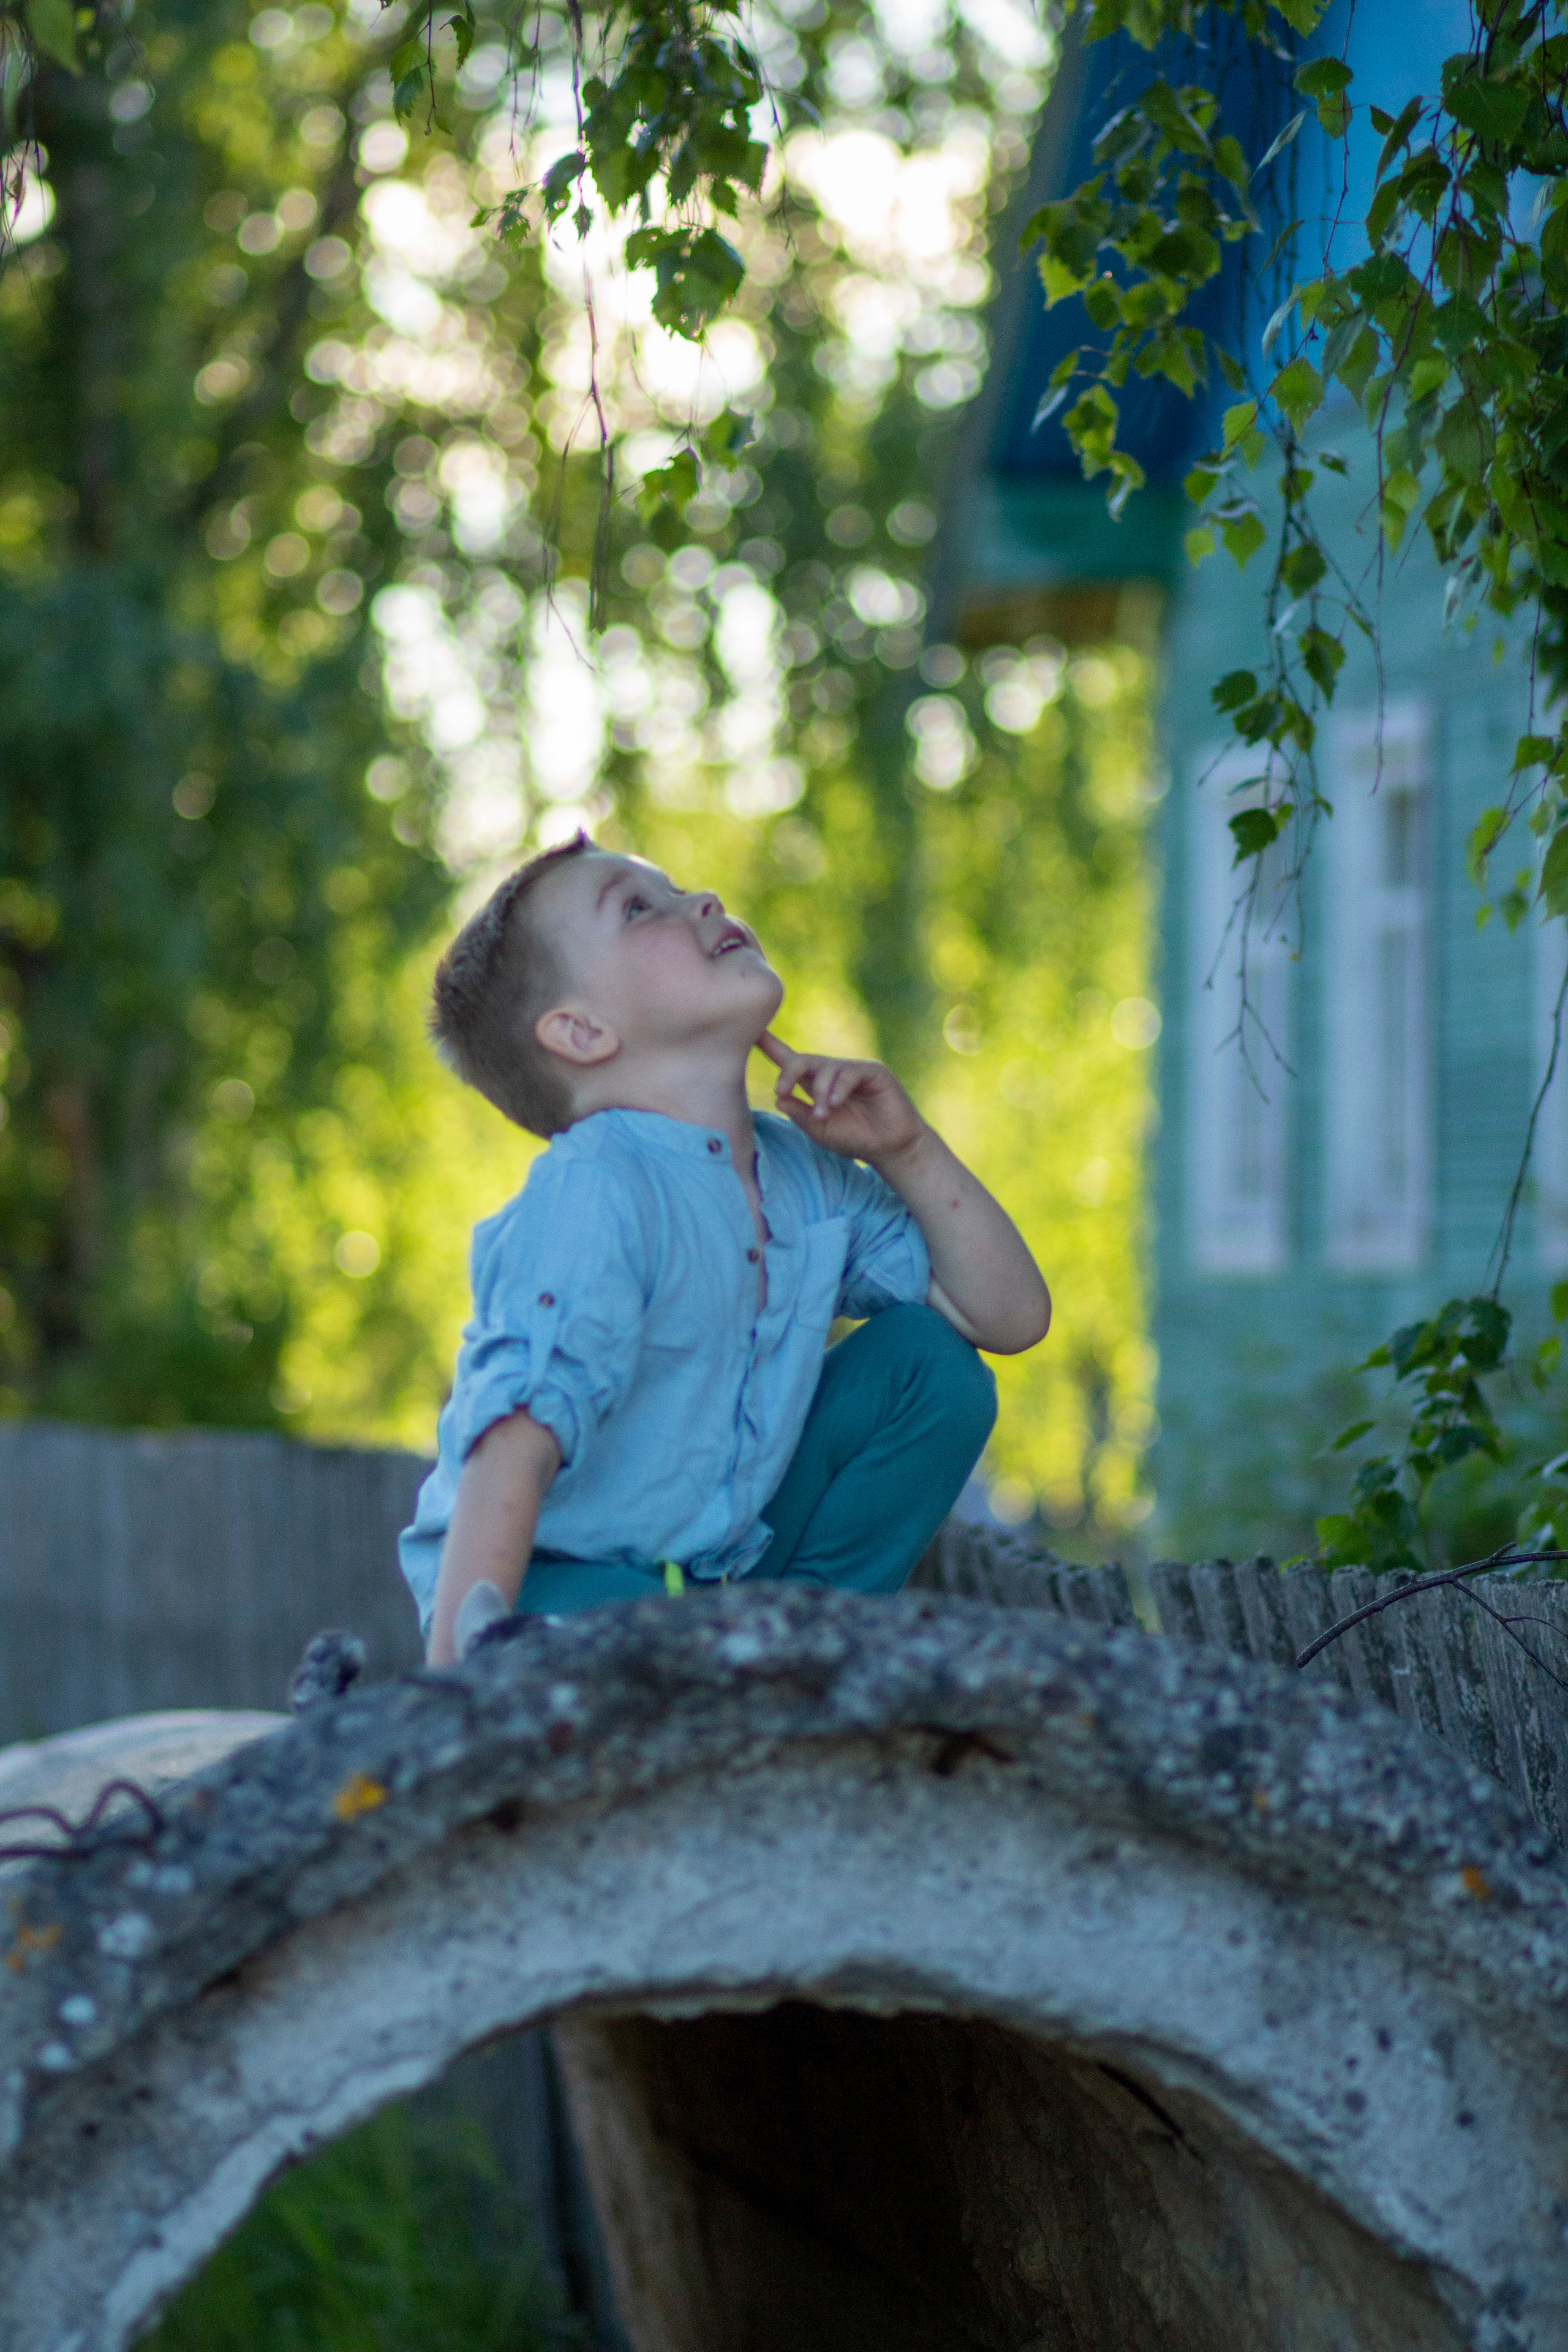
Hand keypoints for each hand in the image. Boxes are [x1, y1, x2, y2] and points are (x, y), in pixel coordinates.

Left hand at [759, 1031, 924, 1165]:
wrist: (889, 1149)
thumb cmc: (854, 1140)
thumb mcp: (819, 1131)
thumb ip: (800, 1115)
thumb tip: (780, 1098)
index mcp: (815, 1086)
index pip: (789, 1061)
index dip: (770, 1046)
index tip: (752, 1033)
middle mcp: (832, 1073)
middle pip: (802, 1060)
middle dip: (788, 1073)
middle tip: (781, 1091)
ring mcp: (852, 1070)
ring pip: (825, 1068)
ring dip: (819, 1092)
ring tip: (823, 1115)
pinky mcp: (873, 1072)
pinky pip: (849, 1072)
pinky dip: (838, 1088)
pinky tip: (836, 1104)